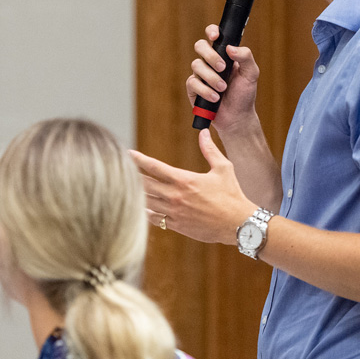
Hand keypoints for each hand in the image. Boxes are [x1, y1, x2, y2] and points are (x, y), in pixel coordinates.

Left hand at [130, 129, 255, 244]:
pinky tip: (141, 207)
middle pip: (145, 184)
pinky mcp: (177, 226)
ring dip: (136, 194)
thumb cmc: (232, 194)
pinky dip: (146, 211)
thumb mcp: (223, 168)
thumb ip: (210, 150)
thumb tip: (204, 132)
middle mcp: (176, 196)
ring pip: (147, 202)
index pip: (155, 167)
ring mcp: (174, 213)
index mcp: (184, 180)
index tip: (128, 153)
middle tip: (121, 169)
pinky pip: (154, 219)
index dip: (139, 160)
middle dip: (133, 176)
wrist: (238, 224)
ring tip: (126, 187)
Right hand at [187, 24, 259, 133]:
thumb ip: (245, 56)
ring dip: (211, 77)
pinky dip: (205, 90)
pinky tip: (215, 98)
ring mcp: (200, 74)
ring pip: (196, 65)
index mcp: (223, 54)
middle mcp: (209, 61)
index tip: (215, 36)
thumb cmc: (244, 94)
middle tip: (222, 68)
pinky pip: (192, 82)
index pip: (213, 36)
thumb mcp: (251, 73)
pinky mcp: (193, 88)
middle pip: (200, 46)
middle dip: (210, 55)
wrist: (237, 117)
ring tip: (223, 88)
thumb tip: (230, 47)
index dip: (211, 31)